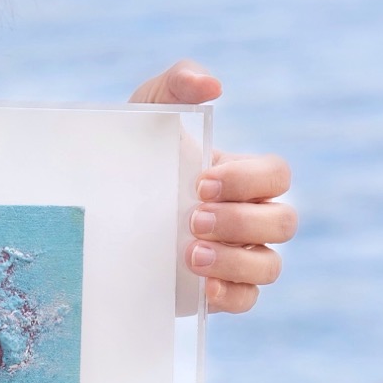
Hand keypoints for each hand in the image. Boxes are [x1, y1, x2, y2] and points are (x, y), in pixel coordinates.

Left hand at [130, 60, 294, 314]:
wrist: (98, 207)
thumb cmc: (133, 152)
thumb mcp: (148, 109)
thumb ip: (178, 83)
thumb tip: (212, 86)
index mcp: (241, 177)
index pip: (277, 176)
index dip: (249, 180)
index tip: (201, 181)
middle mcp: (249, 218)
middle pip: (283, 223)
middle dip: (241, 221)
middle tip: (192, 217)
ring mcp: (237, 257)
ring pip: (270, 266)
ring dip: (236, 260)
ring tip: (190, 253)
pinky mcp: (217, 290)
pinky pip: (247, 300)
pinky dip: (231, 294)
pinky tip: (202, 285)